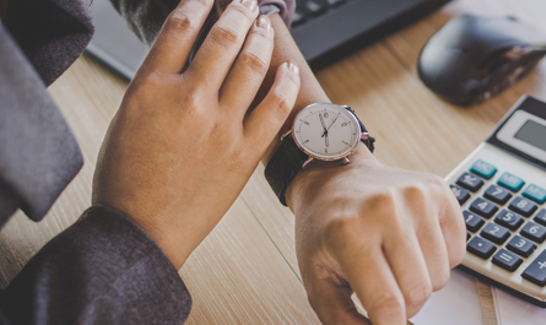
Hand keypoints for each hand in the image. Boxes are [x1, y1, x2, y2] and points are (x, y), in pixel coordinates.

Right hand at [92, 0, 299, 268]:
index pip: (180, 27)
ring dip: (260, 37)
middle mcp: (188, 99)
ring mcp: (221, 125)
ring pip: (252, 65)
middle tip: (243, 1)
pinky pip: (275, 107)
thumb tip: (187, 61)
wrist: (141, 230)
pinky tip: (288, 68)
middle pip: (222, 39)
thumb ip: (156, 85)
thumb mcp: (126, 118)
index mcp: (150, 88)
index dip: (197, 3)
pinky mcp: (245, 151)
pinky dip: (285, 82)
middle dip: (236, 11)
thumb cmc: (126, 179)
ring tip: (263, 24)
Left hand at [288, 147, 465, 323]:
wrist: (334, 178)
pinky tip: (413, 244)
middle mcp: (385, 208)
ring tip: (395, 261)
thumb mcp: (317, 279)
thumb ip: (342, 321)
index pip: (387, 303)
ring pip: (441, 277)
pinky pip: (458, 252)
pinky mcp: (439, 190)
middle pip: (419, 292)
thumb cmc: (325, 228)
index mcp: (348, 232)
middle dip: (403, 304)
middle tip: (383, 288)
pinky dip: (439, 259)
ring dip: (421, 281)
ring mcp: (416, 196)